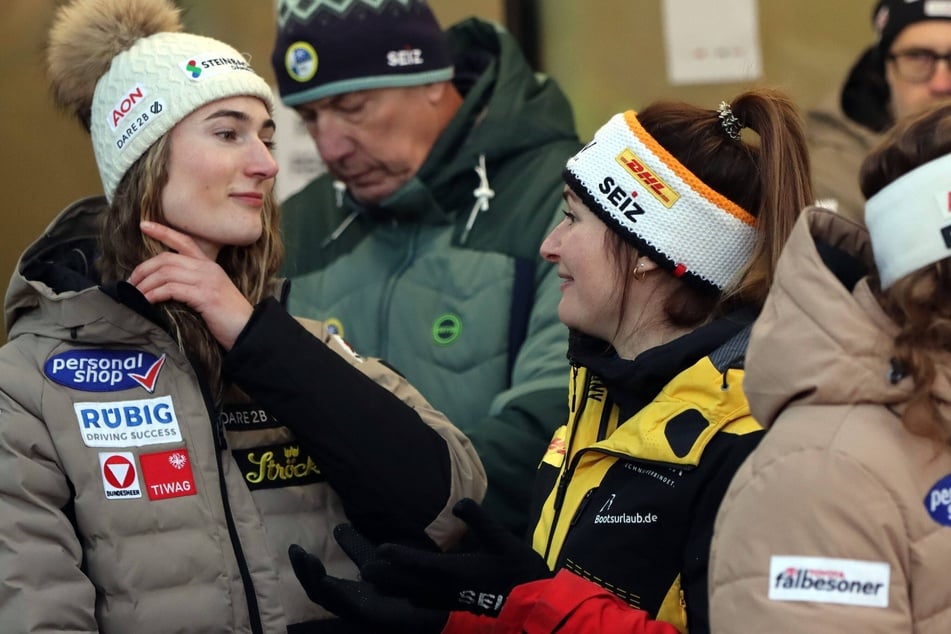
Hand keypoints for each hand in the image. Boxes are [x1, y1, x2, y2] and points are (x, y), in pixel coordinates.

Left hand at [128, 221, 253, 348]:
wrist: (249, 329)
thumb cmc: (227, 317)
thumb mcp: (210, 294)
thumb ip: (193, 285)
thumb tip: (165, 288)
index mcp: (209, 266)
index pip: (184, 241)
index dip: (163, 232)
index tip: (143, 225)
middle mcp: (208, 269)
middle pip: (167, 258)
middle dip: (143, 269)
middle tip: (130, 283)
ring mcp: (207, 281)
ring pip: (166, 273)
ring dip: (146, 284)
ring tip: (135, 294)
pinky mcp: (205, 296)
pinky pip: (172, 289)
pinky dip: (155, 294)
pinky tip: (147, 301)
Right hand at [288, 543, 447, 633]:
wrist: (435, 605)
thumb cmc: (404, 586)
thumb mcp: (377, 562)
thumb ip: (357, 548)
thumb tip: (338, 527)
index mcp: (349, 594)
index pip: (320, 582)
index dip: (305, 567)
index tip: (293, 546)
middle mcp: (351, 605)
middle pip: (319, 593)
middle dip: (305, 573)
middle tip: (295, 551)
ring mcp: (362, 614)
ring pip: (331, 601)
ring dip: (316, 582)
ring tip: (307, 560)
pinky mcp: (375, 619)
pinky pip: (351, 609)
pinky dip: (337, 595)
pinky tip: (329, 581)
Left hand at [362, 498, 551, 615]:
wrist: (535, 608)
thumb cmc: (520, 572)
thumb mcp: (504, 541)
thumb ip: (480, 520)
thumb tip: (459, 503)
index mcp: (455, 571)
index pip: (418, 563)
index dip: (397, 556)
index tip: (380, 549)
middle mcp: (446, 590)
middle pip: (408, 584)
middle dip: (386, 576)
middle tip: (366, 570)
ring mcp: (450, 603)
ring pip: (414, 597)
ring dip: (394, 589)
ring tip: (376, 582)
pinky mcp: (456, 611)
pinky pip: (426, 605)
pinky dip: (410, 597)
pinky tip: (407, 595)